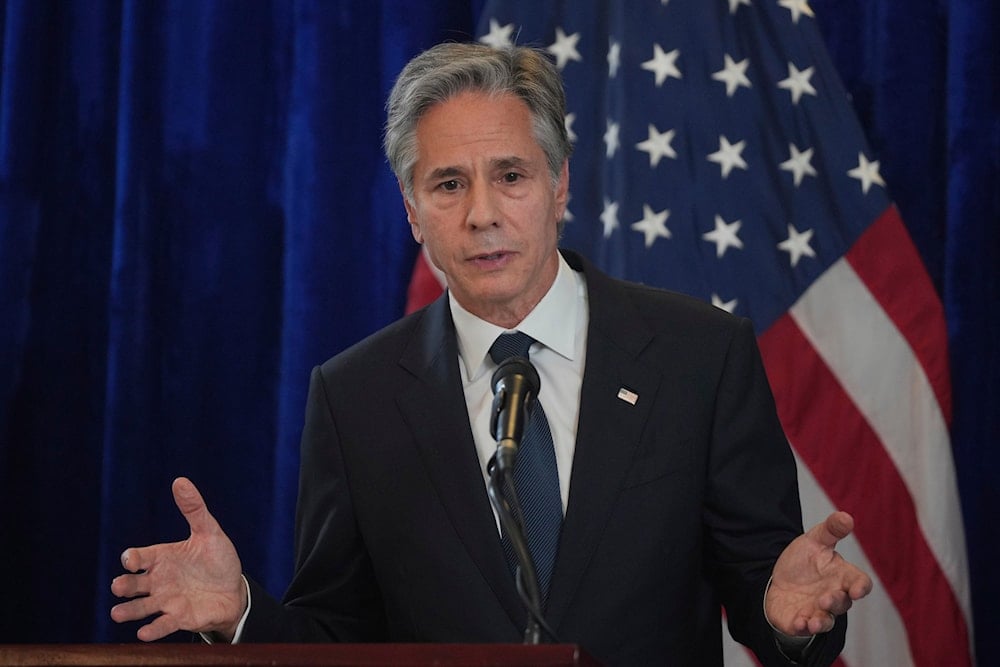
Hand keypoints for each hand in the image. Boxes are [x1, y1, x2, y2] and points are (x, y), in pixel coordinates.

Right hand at [110, 477, 246, 641]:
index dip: (133, 558)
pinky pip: (162, 625)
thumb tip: (180, 481)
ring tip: (118, 613)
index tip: (132, 560)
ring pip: (141, 607)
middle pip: (134, 583)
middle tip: (119, 586)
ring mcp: (166, 601)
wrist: (234, 590)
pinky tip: (144, 632)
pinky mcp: (178, 618)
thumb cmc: (217, 561)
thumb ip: (194, 509)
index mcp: (162, 558)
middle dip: (124, 585)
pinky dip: (153, 629)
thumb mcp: (209, 532)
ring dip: (129, 611)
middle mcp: (159, 580)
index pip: (139, 557)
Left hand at [765, 511, 872, 635]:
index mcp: (841, 576)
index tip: (856, 590)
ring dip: (822, 622)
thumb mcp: (814, 540)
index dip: (860, 587)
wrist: (778, 578)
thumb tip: (846, 516)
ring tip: (814, 620)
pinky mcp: (800, 621)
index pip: (860, 583)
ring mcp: (817, 611)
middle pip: (842, 604)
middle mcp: (833, 596)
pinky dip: (803, 627)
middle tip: (825, 598)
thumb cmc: (804, 561)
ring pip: (826, 621)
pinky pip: (804, 629)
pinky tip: (798, 623)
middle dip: (835, 602)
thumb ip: (830, 530)